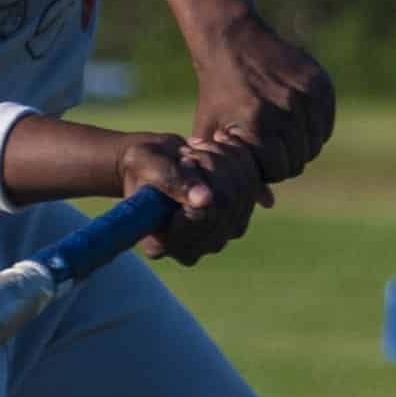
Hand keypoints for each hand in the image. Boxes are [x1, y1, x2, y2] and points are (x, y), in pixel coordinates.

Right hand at [115, 131, 270, 265]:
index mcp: (160, 245)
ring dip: (224, 158)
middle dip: (212, 164)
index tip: (184, 158)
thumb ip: (171, 181)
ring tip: (199, 148)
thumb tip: (205, 201)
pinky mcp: (237, 220)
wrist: (157, 163)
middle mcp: (192, 250)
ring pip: (243, 191)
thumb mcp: (146, 164)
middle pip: (226, 203)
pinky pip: (253, 185)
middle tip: (190, 149)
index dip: (199, 182)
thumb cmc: (142, 164)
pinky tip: (218, 147)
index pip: (201, 218)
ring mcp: (217, 238)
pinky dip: (239, 158)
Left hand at [190, 11, 335, 184]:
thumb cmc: (218, 92)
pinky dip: (315, 128)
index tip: (256, 158)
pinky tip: (295, 121)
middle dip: (284, 160)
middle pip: (300, 160)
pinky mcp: (319, 82)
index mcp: (257, 124)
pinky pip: (327, 124)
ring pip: (315, 144)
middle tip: (269, 147)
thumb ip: (234, 169)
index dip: (267, 170)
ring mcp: (305, 94)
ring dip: (300, 146)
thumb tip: (269, 204)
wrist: (232, 42)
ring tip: (280, 134)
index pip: (279, 171)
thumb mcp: (214, 132)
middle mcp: (284, 109)